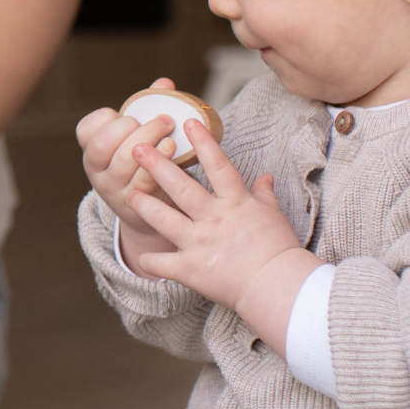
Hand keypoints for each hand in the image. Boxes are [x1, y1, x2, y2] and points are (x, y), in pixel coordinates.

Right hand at [76, 76, 190, 225]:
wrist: (152, 212)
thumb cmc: (145, 165)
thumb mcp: (140, 138)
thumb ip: (149, 109)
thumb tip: (164, 84)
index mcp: (92, 150)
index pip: (87, 129)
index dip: (108, 118)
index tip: (130, 116)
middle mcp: (96, 170)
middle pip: (104, 143)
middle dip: (132, 126)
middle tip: (162, 120)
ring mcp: (113, 188)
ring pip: (125, 159)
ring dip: (149, 139)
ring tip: (169, 132)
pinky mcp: (135, 202)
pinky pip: (143, 179)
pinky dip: (158, 160)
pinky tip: (171, 148)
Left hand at [121, 132, 318, 335]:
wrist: (278, 286)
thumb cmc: (280, 250)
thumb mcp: (275, 216)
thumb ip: (264, 195)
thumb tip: (265, 177)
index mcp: (235, 203)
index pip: (217, 165)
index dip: (203, 142)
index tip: (188, 122)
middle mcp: (213, 218)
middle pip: (180, 186)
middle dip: (156, 165)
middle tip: (137, 148)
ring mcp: (198, 243)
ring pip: (163, 218)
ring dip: (144, 205)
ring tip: (129, 193)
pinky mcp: (190, 269)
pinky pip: (162, 263)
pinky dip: (151, 262)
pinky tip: (143, 258)